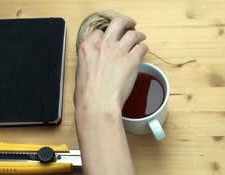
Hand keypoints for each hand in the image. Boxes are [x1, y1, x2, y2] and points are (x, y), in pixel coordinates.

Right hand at [73, 15, 147, 133]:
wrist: (97, 104)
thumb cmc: (86, 96)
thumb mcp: (80, 74)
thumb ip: (88, 65)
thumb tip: (93, 70)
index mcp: (87, 48)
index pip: (98, 33)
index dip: (105, 34)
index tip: (110, 38)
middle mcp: (103, 46)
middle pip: (117, 23)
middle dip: (125, 22)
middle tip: (130, 25)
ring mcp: (118, 51)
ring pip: (132, 34)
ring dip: (138, 34)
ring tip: (141, 37)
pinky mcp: (132, 60)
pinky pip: (141, 48)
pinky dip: (144, 47)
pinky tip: (144, 50)